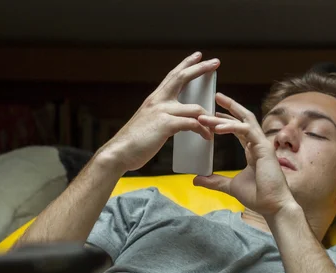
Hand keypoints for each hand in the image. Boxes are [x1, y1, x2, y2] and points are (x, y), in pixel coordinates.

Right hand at [99, 52, 219, 172]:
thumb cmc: (134, 143)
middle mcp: (157, 101)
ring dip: (209, 117)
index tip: (198, 56)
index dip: (186, 64)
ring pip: (195, 108)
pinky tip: (207, 137)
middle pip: (182, 77)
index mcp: (154, 99)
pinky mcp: (166, 125)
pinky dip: (203, 130)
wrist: (119, 152)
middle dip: (200, 68)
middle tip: (215, 62)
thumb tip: (177, 121)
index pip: (173, 76)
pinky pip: (193, 124)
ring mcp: (161, 111)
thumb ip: (161, 117)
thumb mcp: (148, 123)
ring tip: (217, 125)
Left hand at [194, 93, 295, 216]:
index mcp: (253, 150)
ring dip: (224, 116)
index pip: (239, 128)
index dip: (226, 119)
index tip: (212, 113)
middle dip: (230, 106)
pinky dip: (232, 127)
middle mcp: (258, 144)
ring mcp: (263, 144)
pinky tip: (217, 128)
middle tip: (214, 97)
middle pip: (243, 118)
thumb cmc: (258, 196)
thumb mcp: (230, 186)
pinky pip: (246, 131)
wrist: (272, 206)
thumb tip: (196, 179)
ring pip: (243, 122)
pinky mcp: (264, 148)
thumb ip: (214, 181)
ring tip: (206, 115)